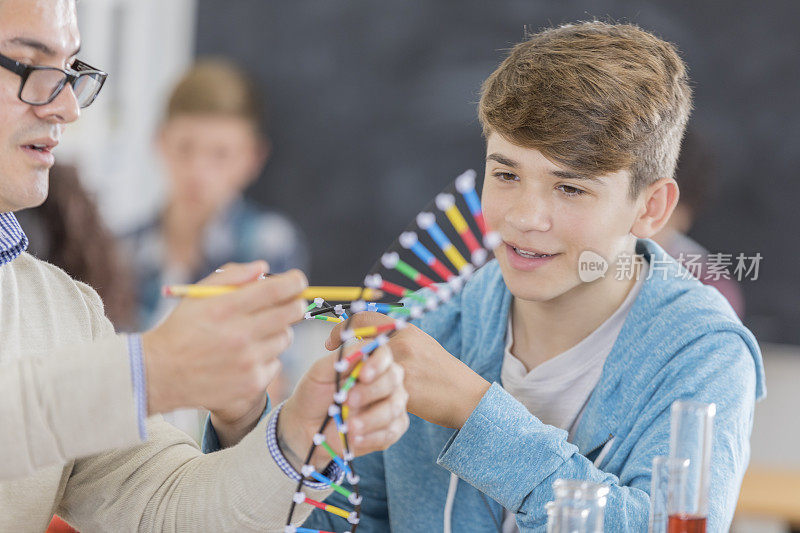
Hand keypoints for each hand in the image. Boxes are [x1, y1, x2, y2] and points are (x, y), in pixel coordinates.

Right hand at [142, 262, 306, 439]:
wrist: (160, 374)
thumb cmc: (182, 329)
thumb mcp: (198, 295)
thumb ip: (232, 276)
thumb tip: (263, 267)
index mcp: (226, 308)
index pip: (277, 289)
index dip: (295, 282)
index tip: (298, 281)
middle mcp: (240, 335)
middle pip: (292, 313)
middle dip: (293, 304)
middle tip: (285, 305)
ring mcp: (247, 362)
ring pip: (285, 338)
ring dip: (276, 332)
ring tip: (253, 334)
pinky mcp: (251, 384)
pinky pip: (276, 363)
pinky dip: (266, 358)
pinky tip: (245, 358)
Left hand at [277, 343, 408, 470]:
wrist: (307, 426)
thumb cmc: (315, 395)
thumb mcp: (320, 373)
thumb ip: (341, 359)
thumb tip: (363, 348)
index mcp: (369, 361)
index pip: (384, 354)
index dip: (378, 363)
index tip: (363, 375)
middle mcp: (385, 380)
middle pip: (393, 379)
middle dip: (371, 392)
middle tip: (348, 402)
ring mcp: (392, 404)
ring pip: (393, 407)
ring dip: (371, 418)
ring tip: (349, 427)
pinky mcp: (391, 429)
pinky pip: (391, 432)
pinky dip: (372, 437)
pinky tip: (354, 439)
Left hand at [325, 313, 489, 428]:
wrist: (466, 396)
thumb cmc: (441, 373)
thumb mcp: (420, 347)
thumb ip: (395, 342)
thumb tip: (367, 339)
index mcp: (405, 329)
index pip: (364, 318)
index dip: (341, 329)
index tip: (331, 343)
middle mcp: (403, 342)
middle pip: (359, 345)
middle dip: (343, 359)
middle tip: (334, 370)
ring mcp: (404, 364)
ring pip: (364, 369)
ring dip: (350, 381)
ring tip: (343, 393)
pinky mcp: (405, 388)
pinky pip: (376, 392)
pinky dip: (364, 399)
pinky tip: (359, 406)